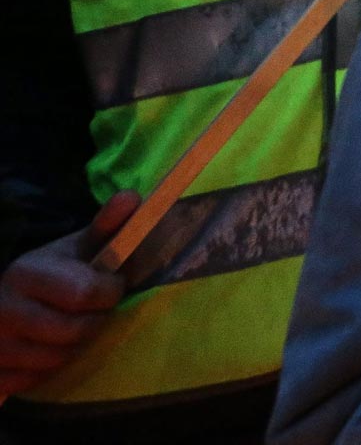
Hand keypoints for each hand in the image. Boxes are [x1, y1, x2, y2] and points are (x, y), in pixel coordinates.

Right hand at [0, 193, 137, 398]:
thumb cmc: (50, 273)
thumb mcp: (75, 248)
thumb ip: (106, 226)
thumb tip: (132, 196)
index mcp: (25, 273)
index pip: (84, 292)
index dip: (109, 292)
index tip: (112, 286)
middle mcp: (4, 310)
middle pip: (74, 331)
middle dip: (95, 322)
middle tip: (93, 311)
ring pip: (58, 359)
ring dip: (75, 346)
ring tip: (70, 326)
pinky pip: (36, 380)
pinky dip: (49, 368)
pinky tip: (48, 347)